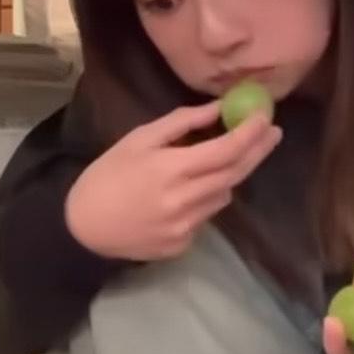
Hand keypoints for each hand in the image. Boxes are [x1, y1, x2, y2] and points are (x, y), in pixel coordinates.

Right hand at [65, 99, 281, 260]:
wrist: (83, 227)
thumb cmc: (107, 176)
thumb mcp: (138, 140)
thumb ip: (181, 123)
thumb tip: (219, 109)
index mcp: (171, 169)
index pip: (227, 150)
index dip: (251, 132)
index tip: (265, 116)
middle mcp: (184, 200)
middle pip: (235, 174)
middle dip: (256, 151)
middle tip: (270, 133)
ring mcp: (185, 227)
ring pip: (223, 196)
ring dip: (225, 177)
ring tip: (209, 165)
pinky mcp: (181, 244)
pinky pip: (205, 217)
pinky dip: (202, 201)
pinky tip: (179, 198)